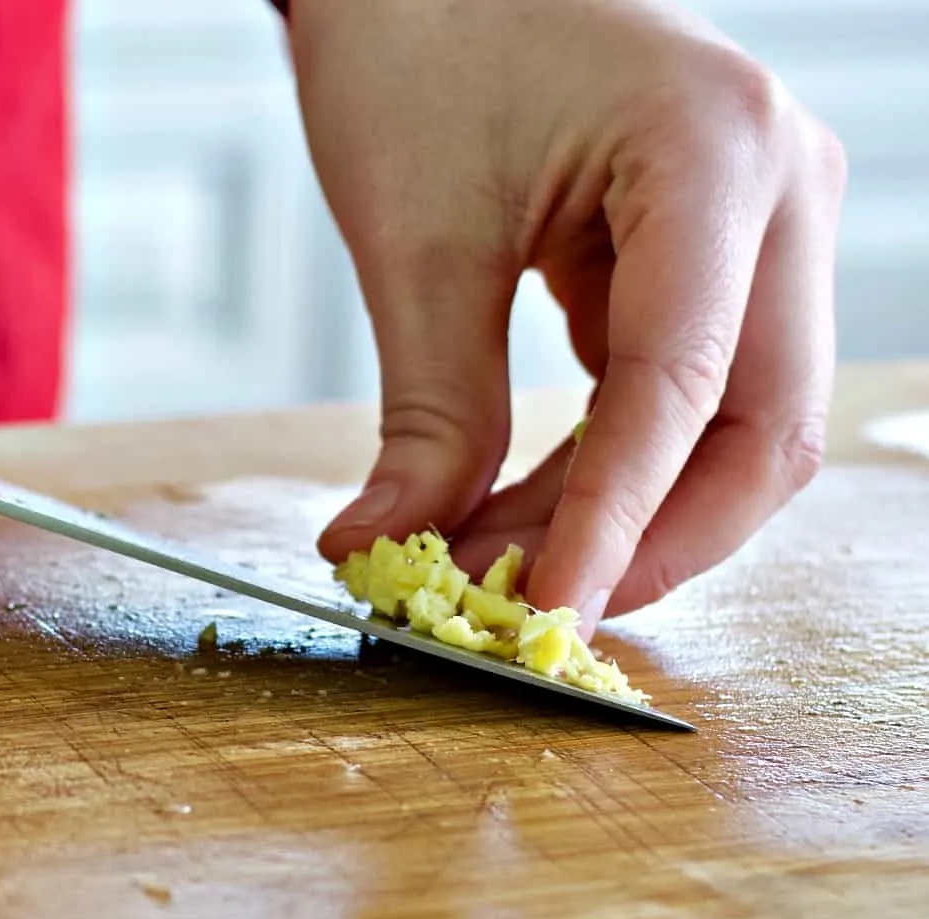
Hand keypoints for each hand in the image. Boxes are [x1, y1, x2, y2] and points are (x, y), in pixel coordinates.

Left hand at [289, 0, 845, 634]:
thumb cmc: (420, 38)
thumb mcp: (418, 237)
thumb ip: (430, 410)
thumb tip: (390, 543)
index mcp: (714, 152)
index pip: (682, 386)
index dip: (616, 523)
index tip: (550, 613)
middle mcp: (775, 192)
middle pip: (759, 432)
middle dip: (651, 540)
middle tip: (532, 606)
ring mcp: (755, 230)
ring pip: (729, 431)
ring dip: (620, 516)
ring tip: (497, 561)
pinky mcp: (708, 264)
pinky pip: (681, 401)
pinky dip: (609, 471)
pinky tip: (527, 507)